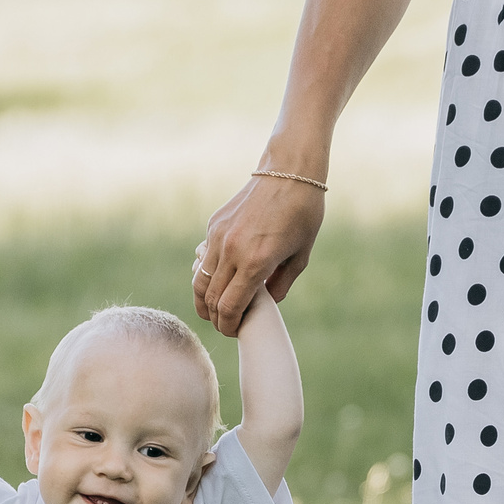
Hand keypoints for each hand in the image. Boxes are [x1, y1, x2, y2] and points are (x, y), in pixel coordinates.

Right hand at [194, 172, 324, 335]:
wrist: (288, 171)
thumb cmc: (303, 213)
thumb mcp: (301, 256)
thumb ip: (281, 285)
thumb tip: (263, 303)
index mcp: (256, 262)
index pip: (229, 308)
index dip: (229, 326)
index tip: (234, 331)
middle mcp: (232, 251)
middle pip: (210, 300)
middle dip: (216, 319)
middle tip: (226, 324)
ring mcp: (218, 237)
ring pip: (200, 282)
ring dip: (205, 301)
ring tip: (214, 309)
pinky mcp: (213, 226)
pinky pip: (204, 259)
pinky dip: (208, 275)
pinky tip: (220, 279)